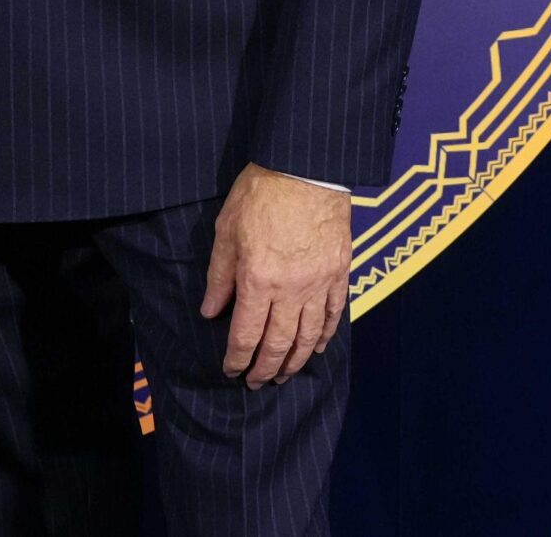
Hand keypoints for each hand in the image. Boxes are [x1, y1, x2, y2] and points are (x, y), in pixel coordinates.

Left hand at [200, 164, 350, 388]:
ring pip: (309, 336)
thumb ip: (220, 275)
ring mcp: (320, 283)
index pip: (246, 334)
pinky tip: (319, 348)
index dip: (237, 359)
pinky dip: (326, 335)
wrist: (307, 166)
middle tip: (258, 383)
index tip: (231, 372)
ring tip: (285, 375)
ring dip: (296, 361)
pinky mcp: (340, 271)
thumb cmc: (261, 192)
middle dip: (265, 368)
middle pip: (279, 343)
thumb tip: (211, 311)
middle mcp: (291, 290)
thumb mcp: (227, 230)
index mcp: (258, 280)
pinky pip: (334, 313)